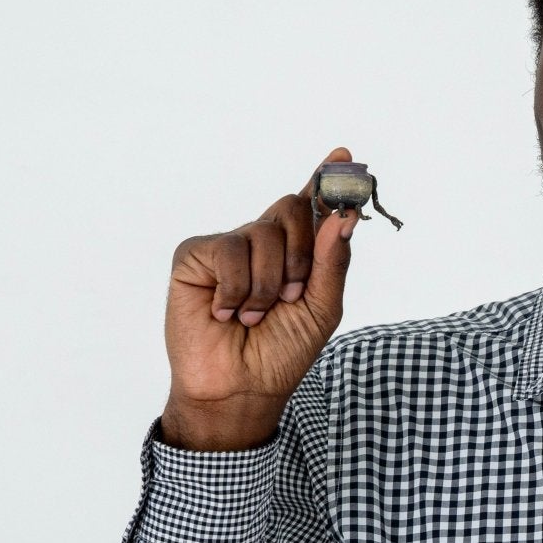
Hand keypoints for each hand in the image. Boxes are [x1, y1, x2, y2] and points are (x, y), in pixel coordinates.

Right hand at [160, 147, 360, 449]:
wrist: (241, 387)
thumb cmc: (281, 351)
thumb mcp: (321, 308)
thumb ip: (332, 261)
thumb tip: (343, 217)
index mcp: (297, 251)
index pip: (312, 205)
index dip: (327, 179)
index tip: (346, 155)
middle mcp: (262, 242)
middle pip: (292, 208)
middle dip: (302, 254)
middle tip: (292, 295)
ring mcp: (228, 246)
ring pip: (263, 233)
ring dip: (268, 285)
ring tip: (254, 316)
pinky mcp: (195, 255)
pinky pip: (229, 251)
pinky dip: (236, 289)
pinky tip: (225, 312)